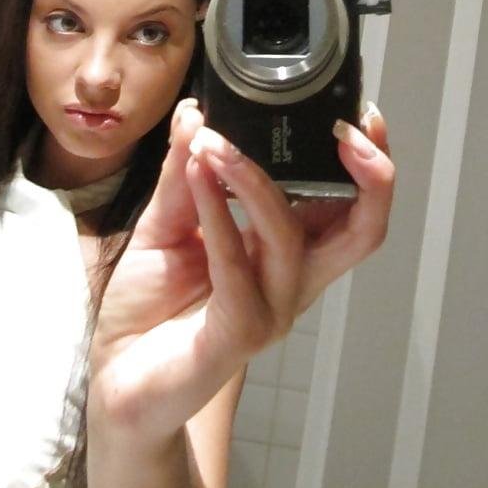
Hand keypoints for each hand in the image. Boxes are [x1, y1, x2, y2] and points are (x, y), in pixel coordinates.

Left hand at [88, 98, 393, 444]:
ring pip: (291, 237)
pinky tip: (196, 174)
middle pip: (362, 232)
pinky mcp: (237, 334)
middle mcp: (293, 280)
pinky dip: (218, 212)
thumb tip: (195, 112)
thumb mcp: (165, 219)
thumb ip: (184, 169)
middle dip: (370, 176)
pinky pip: (237, 266)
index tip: (361, 114)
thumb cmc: (151, 302)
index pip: (352, 206)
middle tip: (343, 129)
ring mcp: (271, 310)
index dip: (370, 163)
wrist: (116, 374)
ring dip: (253, 176)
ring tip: (213, 142)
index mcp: (290, 249)